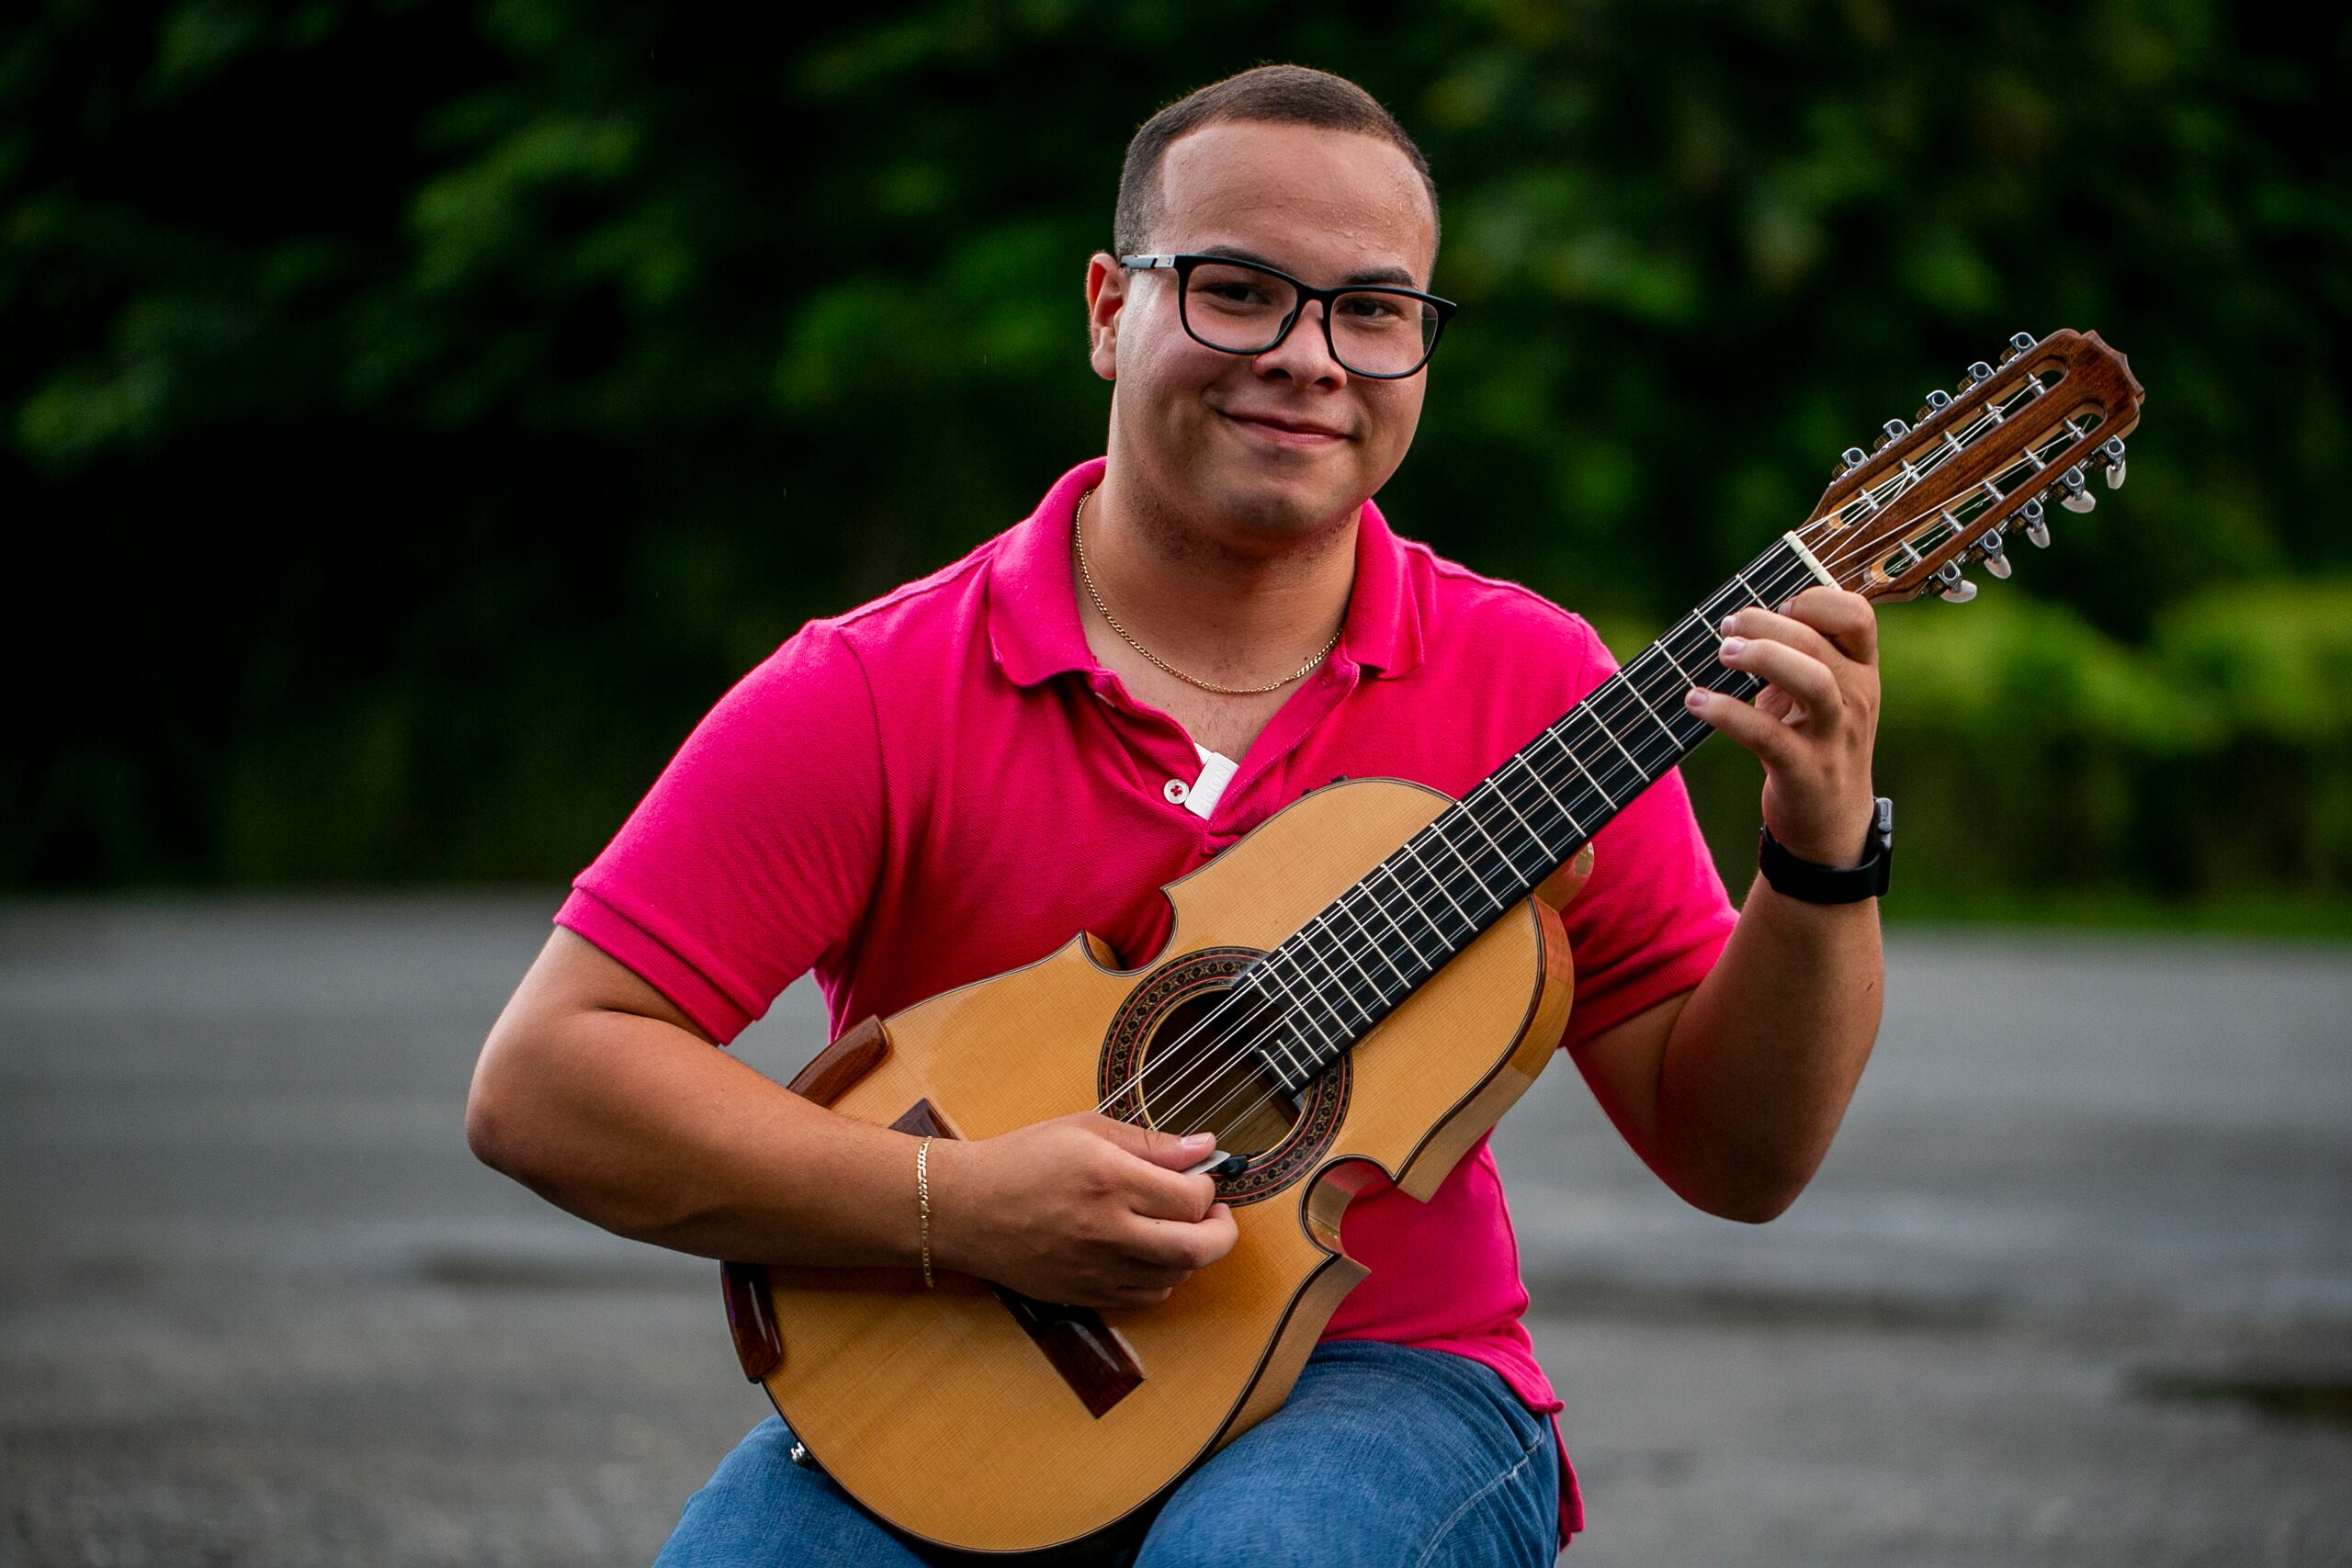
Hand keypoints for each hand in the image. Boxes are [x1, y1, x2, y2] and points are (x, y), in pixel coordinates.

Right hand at [926, 1112, 1236, 1310]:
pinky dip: (1163, 1278)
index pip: (1191, 1197)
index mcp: (1110, 1178)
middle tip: (1217, 1214)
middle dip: (1223, 1231)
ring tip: (1179, 1228)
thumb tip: (1205, 1147)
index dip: (1208, 1188)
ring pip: (1177, 1276)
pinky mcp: (1085, 1294)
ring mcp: (1097, 1269)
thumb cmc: (1023, 1159)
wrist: (965, 1208)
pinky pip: (1148, 1297)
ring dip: (1192, 1253)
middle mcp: (1108, 1229)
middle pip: (1198, 1248)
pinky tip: (1151, 1253)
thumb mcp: (1086, 1129)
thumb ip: (1150, 1142)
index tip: (1200, 1177)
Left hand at [1683, 586, 1880, 866]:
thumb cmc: (1814, 742)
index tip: (1778, 606)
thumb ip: (1795, 654)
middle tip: (1728, 627)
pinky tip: (1696, 700)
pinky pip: (1768, 736)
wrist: (1830, 822)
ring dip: (1764, 657)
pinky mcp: (1804, 770)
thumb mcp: (1816, 693)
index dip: (1817, 600)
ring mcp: (1833, 736)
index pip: (1858, 616)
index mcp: (1860, 670)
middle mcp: (1855, 698)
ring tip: (1724, 653)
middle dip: (1768, 625)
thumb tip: (1740, 615)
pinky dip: (1727, 713)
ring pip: (1814, 682)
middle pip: (1821, 643)